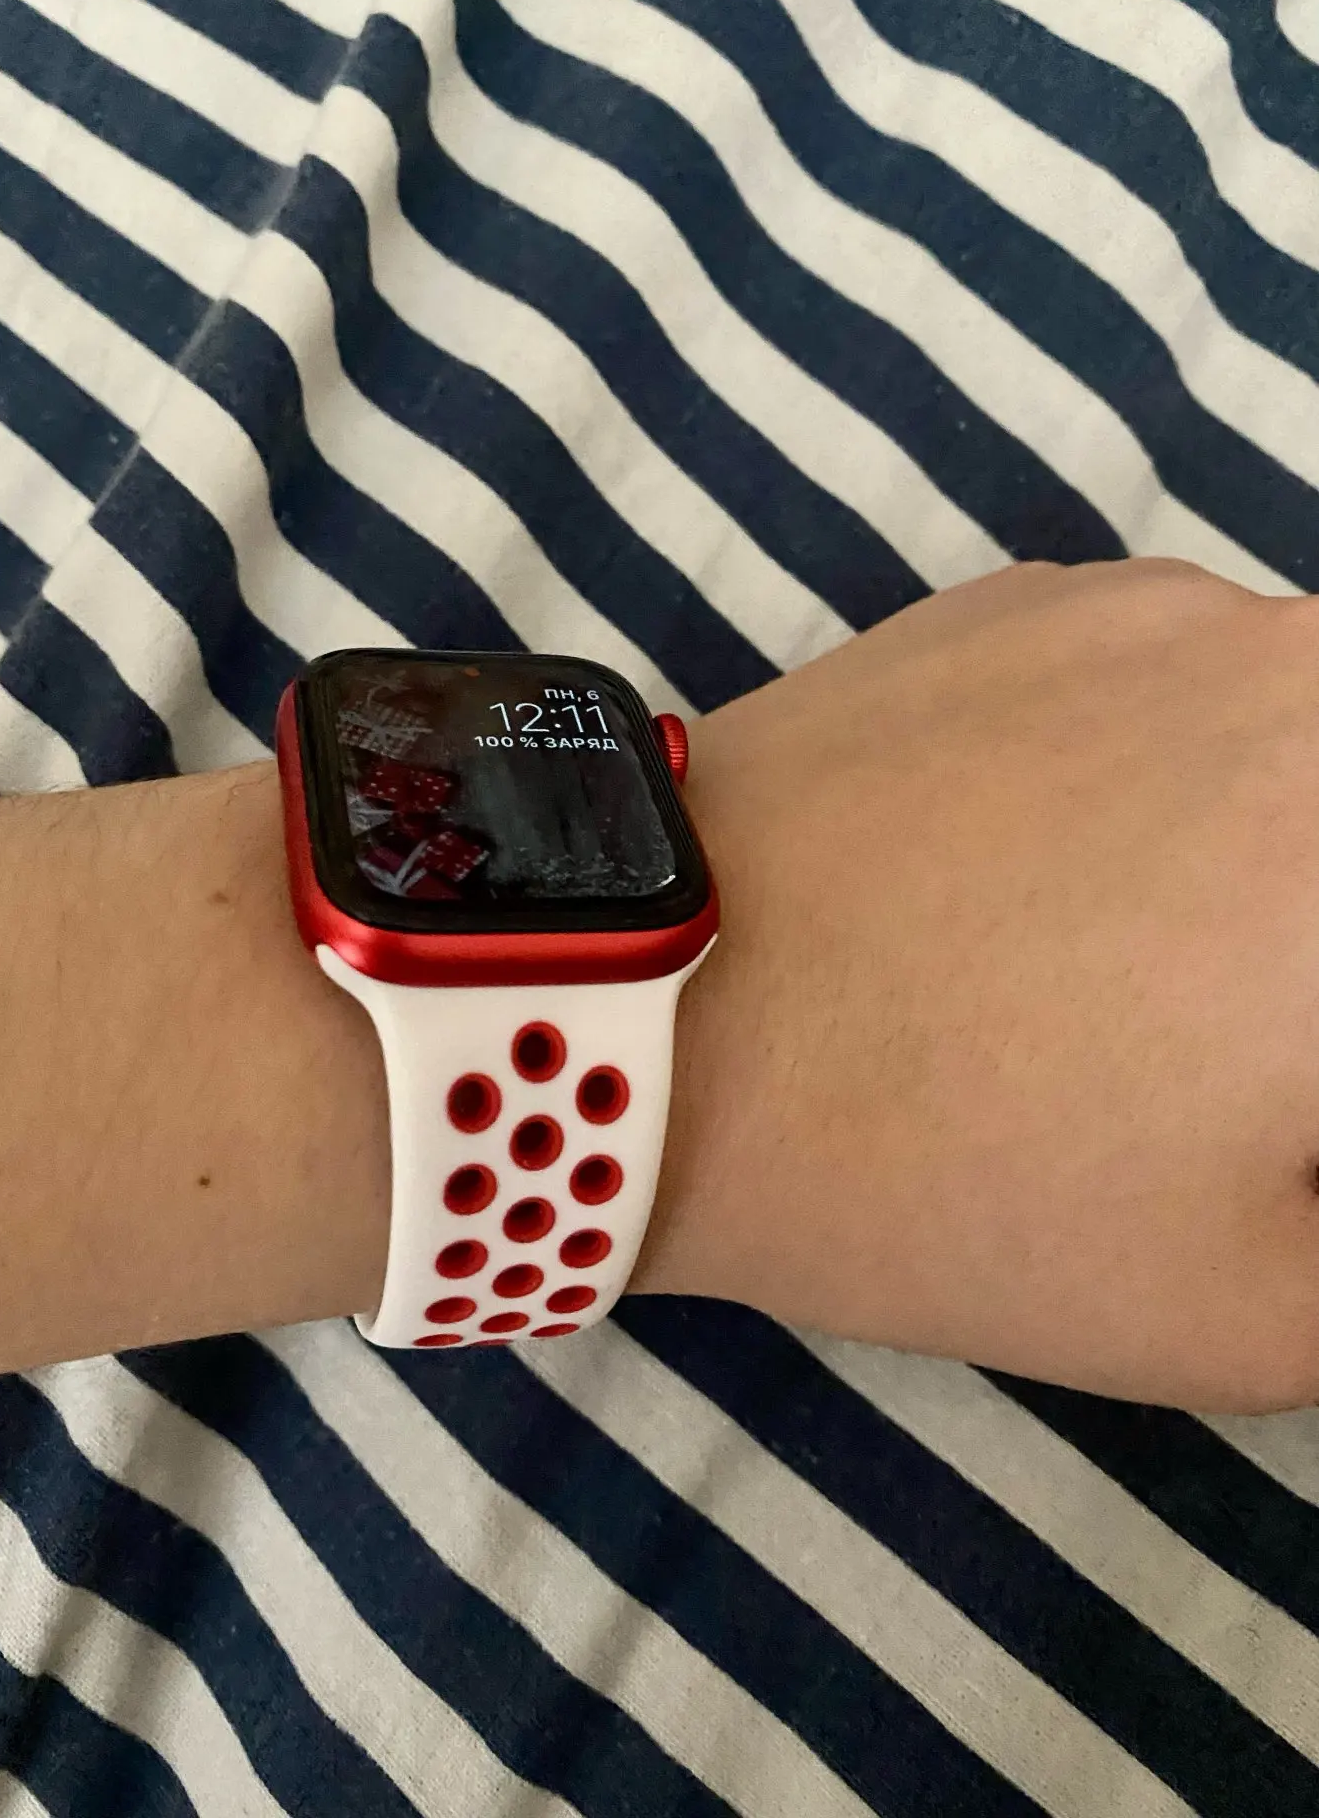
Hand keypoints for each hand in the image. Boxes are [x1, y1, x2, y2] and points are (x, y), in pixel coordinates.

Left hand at [651, 559, 1318, 1412]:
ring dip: (1251, 861)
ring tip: (1106, 980)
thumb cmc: (960, 1168)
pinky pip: (1165, 694)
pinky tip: (1021, 880)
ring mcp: (1162, 607)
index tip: (1248, 1115)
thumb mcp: (1258, 1307)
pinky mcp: (1028, 597)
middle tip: (1200, 1063)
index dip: (1294, 1076)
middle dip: (1288, 971)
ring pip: (1277, 752)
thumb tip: (1308, 1136)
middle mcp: (1303, 669)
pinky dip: (1148, 781)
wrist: (652, 1011)